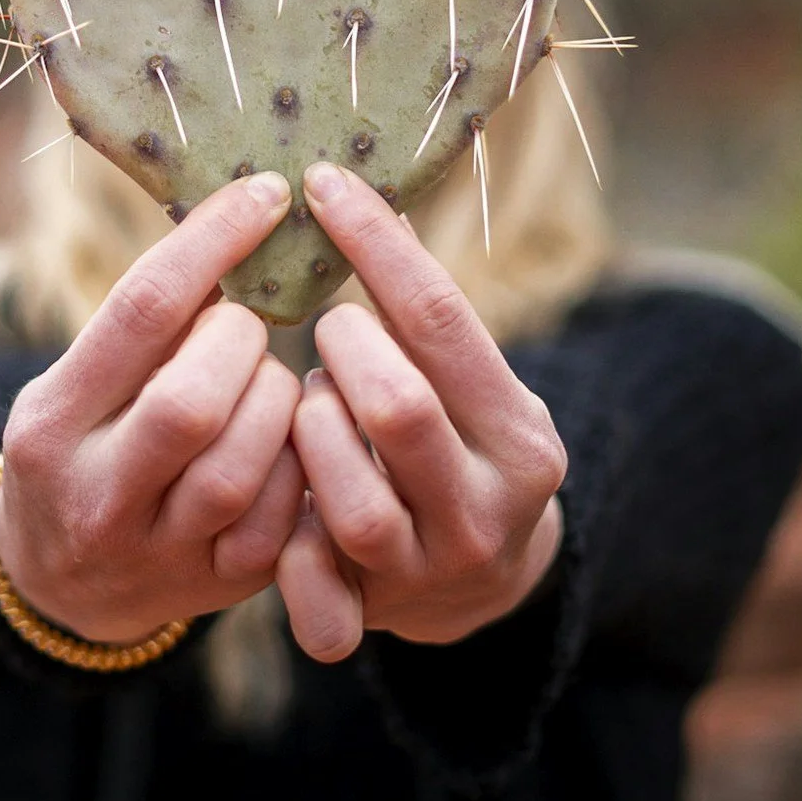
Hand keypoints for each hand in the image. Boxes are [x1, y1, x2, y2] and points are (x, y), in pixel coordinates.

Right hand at [0, 171, 305, 642]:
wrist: (61, 586)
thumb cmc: (83, 447)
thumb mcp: (75, 385)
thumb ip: (144, 328)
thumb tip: (239, 223)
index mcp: (50, 426)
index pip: (140, 313)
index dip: (213, 243)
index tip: (265, 195)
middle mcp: (95, 497)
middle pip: (192, 403)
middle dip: (240, 343)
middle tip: (245, 327)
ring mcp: (158, 553)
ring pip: (243, 466)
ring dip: (275, 402)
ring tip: (264, 384)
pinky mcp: (219, 586)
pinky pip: (283, 518)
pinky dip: (300, 463)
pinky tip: (289, 439)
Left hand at [276, 162, 568, 661]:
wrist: (481, 583)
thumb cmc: (457, 443)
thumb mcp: (472, 388)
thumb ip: (424, 327)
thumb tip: (351, 194)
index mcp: (520, 436)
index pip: (440, 319)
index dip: (374, 244)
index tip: (321, 185)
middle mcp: (487, 508)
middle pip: (396, 407)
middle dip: (341, 352)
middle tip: (326, 329)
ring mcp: (431, 570)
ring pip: (348, 499)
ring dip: (310, 435)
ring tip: (311, 408)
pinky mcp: (375, 615)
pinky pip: (315, 587)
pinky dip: (286, 544)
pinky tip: (280, 496)